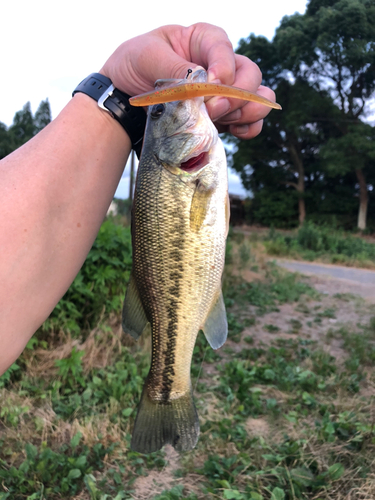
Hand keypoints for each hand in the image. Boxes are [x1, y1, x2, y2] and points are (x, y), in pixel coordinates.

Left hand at [100, 23, 275, 139]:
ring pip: (256, 98)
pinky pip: (249, 122)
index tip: (210, 86)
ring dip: (246, 111)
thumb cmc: (133, 66)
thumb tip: (205, 86)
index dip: (223, 69)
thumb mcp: (147, 56)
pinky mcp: (221, 116)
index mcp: (203, 40)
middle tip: (212, 109)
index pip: (224, 49)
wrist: (124, 98)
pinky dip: (248, 128)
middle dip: (236, 95)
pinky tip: (232, 131)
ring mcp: (223, 93)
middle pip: (249, 75)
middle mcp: (219, 64)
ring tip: (220, 119)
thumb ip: (176, 68)